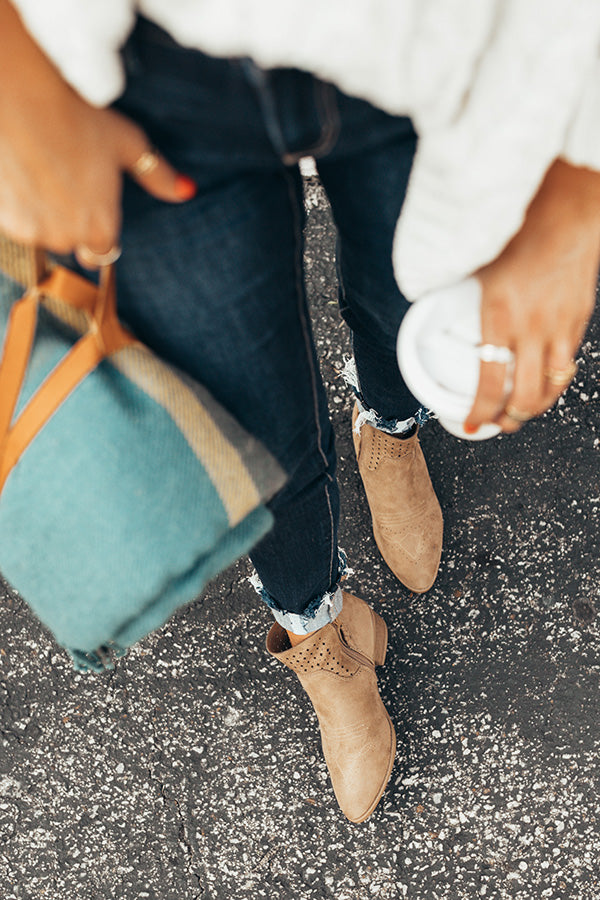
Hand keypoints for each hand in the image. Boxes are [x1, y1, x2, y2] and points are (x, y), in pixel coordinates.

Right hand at [0, 1, 194, 259]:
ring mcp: (34, 231)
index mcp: (102, 228)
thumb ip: (158, 176)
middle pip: (72, 242)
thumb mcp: (129, 145)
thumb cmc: (79, 118)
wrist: (19, 100)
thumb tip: (187, 191)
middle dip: (71, 219)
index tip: (90, 203)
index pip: (103, 251)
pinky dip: (18, 204)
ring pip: (42, 232)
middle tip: (65, 178)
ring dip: (43, 213)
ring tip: (43, 171)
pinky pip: (16, 221)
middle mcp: (69, 238)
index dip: (98, 229)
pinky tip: (21, 173)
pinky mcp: (6, 220)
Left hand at [464, 159, 599, 433]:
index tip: (473, 423)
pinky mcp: (579, 320)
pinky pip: (568, 363)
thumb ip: (457, 291)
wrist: (566, 209)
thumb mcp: (477, 265)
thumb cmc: (518, 231)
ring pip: (553, 386)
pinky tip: (544, 382)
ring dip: (537, 407)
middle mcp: (532, 328)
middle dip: (511, 419)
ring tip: (521, 412)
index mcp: (499, 317)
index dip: (481, 412)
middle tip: (500, 424)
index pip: (490, 383)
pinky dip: (555, 381)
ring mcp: (560, 326)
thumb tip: (426, 297)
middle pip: (526, 396)